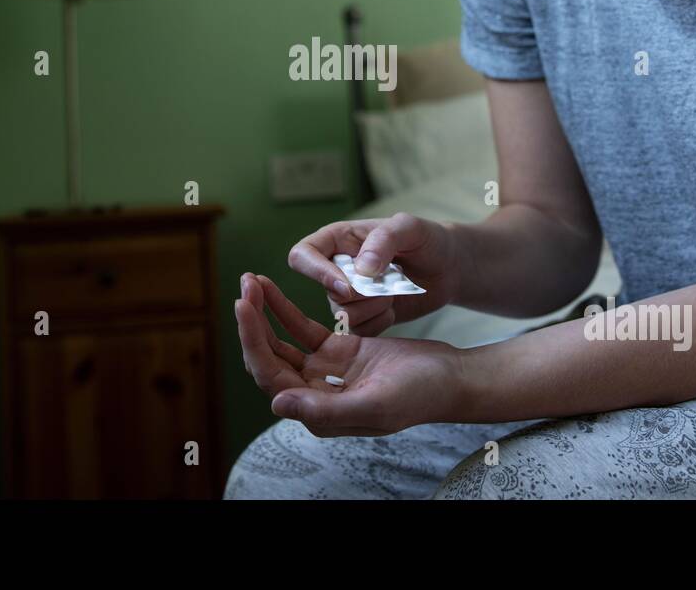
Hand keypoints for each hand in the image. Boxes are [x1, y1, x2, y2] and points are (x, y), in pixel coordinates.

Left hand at [234, 272, 464, 435]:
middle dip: (252, 324)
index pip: (271, 379)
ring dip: (264, 314)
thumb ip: (326, 410)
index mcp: (318, 413)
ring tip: (250, 282)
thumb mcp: (376, 403)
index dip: (253, 343)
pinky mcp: (338, 350)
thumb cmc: (421, 394)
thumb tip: (276, 403)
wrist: (451, 377)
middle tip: (243, 288)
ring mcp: (325, 372)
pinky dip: (284, 309)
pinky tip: (269, 288)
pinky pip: (302, 328)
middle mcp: (314, 395)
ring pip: (282, 342)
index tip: (244, 308)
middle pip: (269, 359)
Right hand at [287, 212, 462, 336]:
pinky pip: (359, 331)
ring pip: (343, 315)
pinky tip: (395, 305)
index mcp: (336, 240)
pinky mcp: (363, 317)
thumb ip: (384, 241)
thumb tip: (361, 270)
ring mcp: (348, 295)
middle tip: (391, 281)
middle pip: (328, 293)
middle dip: (363, 294)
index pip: (302, 256)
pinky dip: (380, 322)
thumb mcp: (410, 227)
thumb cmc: (426, 239)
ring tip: (395, 291)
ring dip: (375, 307)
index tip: (349, 285)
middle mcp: (335, 268)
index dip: (318, 273)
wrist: (448, 266)